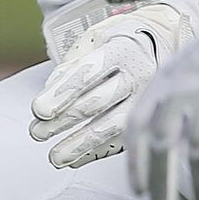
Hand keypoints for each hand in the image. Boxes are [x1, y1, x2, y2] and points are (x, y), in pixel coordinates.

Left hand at [29, 0, 198, 167]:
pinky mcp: (150, 119)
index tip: (39, 110)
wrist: (161, 43)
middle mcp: (139, 75)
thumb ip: (71, 65)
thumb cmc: (118, 43)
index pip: (88, 73)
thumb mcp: (93, 40)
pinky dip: (96, 152)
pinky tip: (75, 159)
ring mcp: (147, 99)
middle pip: (97, 102)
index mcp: (123, 50)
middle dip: (63, 120)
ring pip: (112, 126)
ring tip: (55, 157)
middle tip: (37, 132)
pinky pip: (123, 140)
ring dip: (80, 144)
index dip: (62, 93)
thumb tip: (50, 93)